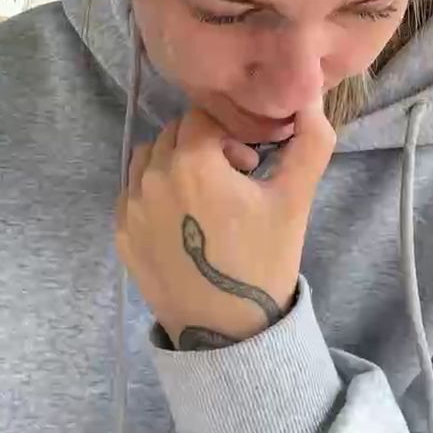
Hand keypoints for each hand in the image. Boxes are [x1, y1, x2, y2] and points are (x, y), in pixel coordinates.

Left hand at [115, 101, 335, 349]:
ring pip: (148, 158)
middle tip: (233, 181)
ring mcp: (131, 207)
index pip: (203, 116)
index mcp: (191, 161)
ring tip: (204, 198)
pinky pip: (132, 192)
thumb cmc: (264, 260)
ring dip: (174, 164)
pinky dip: (155, 193)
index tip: (250, 165)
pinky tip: (183, 221)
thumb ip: (310, 142)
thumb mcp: (295, 199)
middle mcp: (152, 177)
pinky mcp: (121, 233)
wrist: (228, 333)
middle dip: (204, 146)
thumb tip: (311, 100)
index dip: (230, 134)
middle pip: (175, 133)